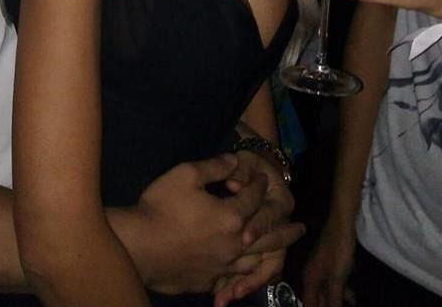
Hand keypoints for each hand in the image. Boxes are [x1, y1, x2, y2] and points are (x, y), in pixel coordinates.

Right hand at [134, 156, 301, 295]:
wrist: (140, 247)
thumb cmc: (161, 207)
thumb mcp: (185, 175)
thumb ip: (212, 167)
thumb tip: (234, 160)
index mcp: (231, 215)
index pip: (253, 198)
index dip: (259, 185)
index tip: (264, 179)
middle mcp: (234, 243)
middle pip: (267, 235)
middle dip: (285, 229)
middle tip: (301, 228)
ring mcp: (223, 266)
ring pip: (256, 260)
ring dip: (272, 253)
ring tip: (282, 251)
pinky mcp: (209, 281)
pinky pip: (236, 278)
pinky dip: (248, 275)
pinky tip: (249, 274)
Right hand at [302, 221, 355, 306]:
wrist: (342, 226)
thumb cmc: (337, 252)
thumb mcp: (337, 279)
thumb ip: (334, 299)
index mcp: (310, 279)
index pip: (309, 304)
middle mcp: (312, 275)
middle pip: (318, 299)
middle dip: (328, 306)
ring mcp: (322, 270)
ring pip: (327, 292)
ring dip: (337, 301)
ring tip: (349, 305)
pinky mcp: (331, 266)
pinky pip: (334, 284)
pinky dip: (342, 292)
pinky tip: (352, 298)